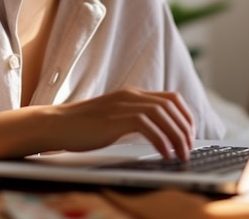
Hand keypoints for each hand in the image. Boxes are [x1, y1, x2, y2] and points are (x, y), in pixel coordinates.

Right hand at [47, 88, 194, 160]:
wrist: (58, 124)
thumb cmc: (84, 126)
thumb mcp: (115, 118)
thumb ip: (134, 119)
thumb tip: (157, 134)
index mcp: (133, 94)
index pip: (170, 98)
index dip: (186, 116)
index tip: (190, 135)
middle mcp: (131, 96)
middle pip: (170, 106)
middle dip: (185, 129)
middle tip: (188, 149)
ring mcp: (123, 105)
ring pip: (162, 114)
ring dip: (176, 136)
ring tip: (180, 155)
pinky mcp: (115, 118)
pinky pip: (146, 125)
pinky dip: (160, 140)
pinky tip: (164, 154)